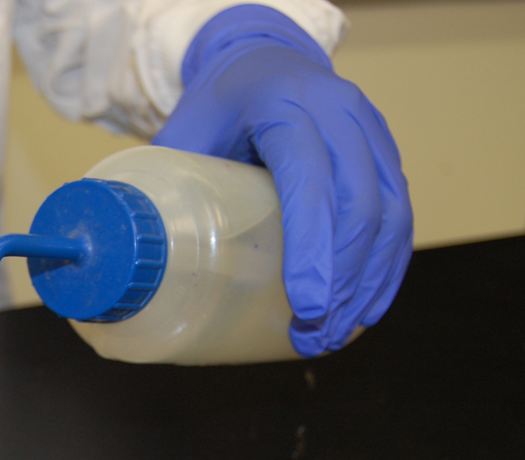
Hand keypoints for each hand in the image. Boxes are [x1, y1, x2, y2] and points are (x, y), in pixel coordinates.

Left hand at [154, 4, 412, 355]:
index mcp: (285, 105)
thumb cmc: (217, 105)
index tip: (306, 305)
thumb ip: (162, 190)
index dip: (312, 246)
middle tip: (313, 334)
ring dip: (367, 284)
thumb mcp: (183, 133)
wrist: (262, 60)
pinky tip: (366, 309)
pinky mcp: (386, 155)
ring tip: (334, 335)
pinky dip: (387, 268)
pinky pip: (400, 215)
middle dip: (342, 281)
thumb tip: (123, 266)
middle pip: (360, 205)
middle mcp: (340, 112)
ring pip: (390, 215)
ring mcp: (371, 132)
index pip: (309, 178)